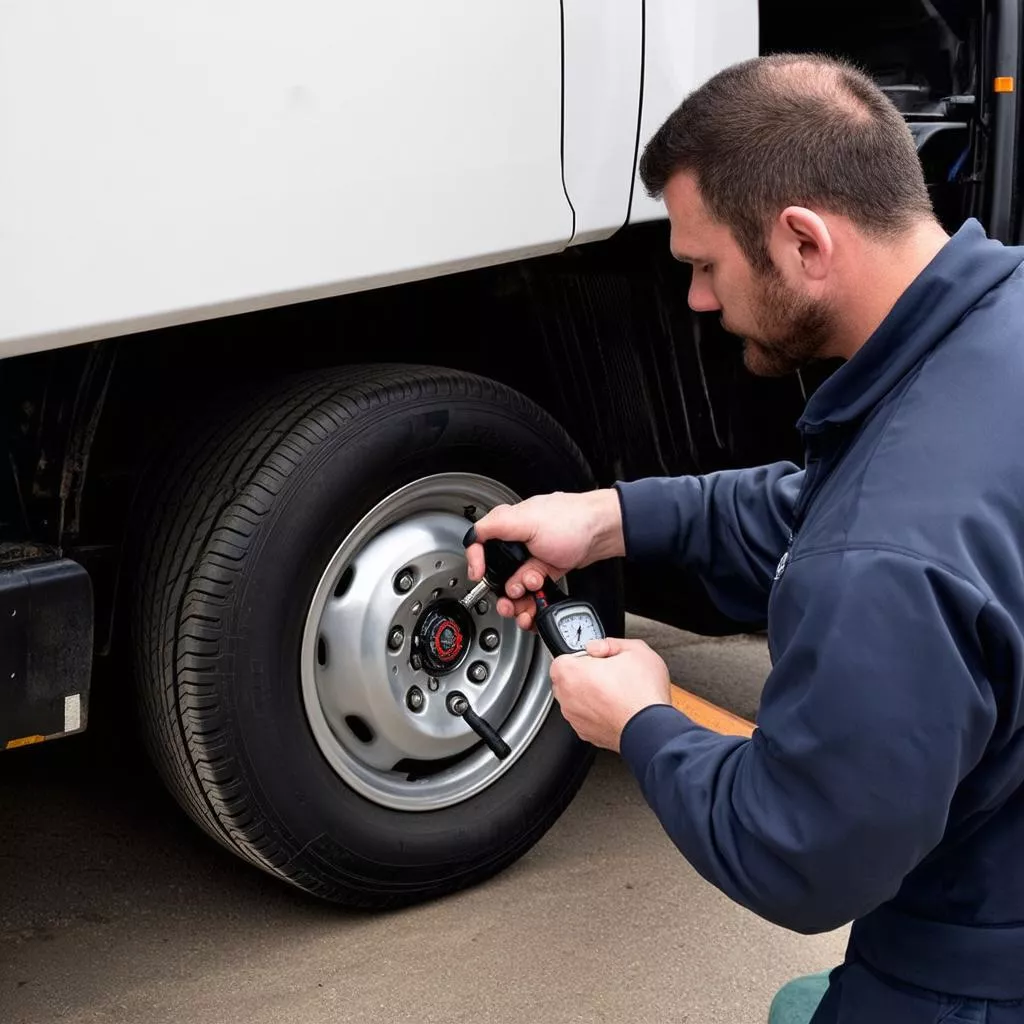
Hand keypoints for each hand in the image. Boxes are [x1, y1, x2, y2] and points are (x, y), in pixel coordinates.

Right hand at [465, 489, 623, 629]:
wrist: (602, 533)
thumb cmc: (571, 520)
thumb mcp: (526, 520)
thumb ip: (495, 525)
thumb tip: (472, 535)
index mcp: (509, 526)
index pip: (480, 544)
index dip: (476, 562)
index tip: (479, 576)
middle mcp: (519, 542)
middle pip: (498, 572)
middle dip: (502, 590)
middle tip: (509, 600)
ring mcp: (533, 558)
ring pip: (516, 585)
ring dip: (519, 599)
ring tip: (527, 601)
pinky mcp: (546, 570)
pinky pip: (533, 591)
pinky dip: (533, 599)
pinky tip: (537, 600)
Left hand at [549, 637, 670, 751]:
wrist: (652, 729)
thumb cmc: (643, 693)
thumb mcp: (635, 650)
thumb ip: (609, 643)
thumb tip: (598, 647)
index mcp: (571, 673)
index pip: (562, 658)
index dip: (582, 656)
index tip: (597, 659)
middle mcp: (567, 698)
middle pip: (567, 680)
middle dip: (584, 675)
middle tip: (608, 674)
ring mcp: (575, 718)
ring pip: (576, 700)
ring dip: (590, 695)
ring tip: (616, 693)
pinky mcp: (586, 733)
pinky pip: (586, 717)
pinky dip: (597, 713)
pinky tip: (616, 708)